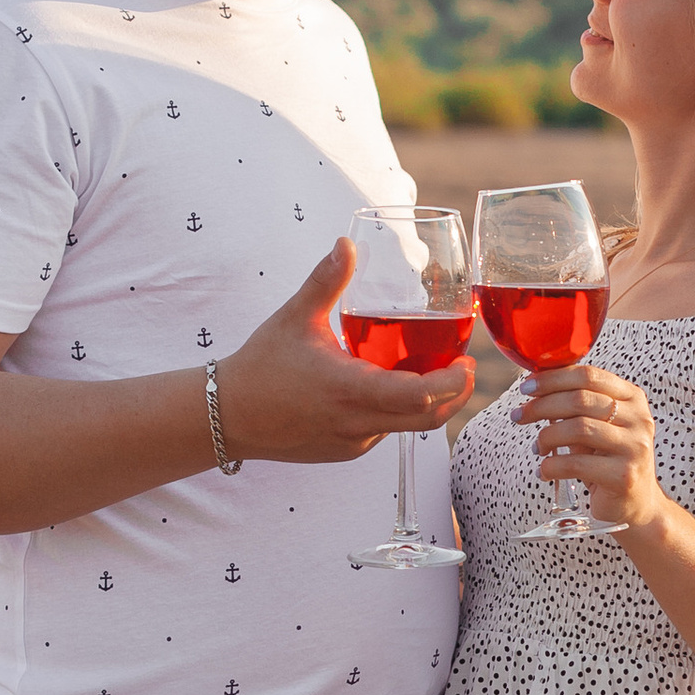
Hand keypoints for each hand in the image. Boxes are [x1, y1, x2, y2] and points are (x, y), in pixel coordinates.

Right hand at [219, 240, 473, 465]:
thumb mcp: (295, 317)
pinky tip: (388, 387)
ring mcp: (353, 442)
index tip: (466, 362)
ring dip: (427, 403)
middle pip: (429, 419)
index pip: (420, 395)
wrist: (227, 416)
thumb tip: (347, 242)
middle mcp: (357, 423)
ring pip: (407, 427)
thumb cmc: (261, 365)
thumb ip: (327, 280)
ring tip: (432, 372)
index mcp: (350, 389)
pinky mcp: (345, 452)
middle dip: (455, 395)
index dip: (453, 382)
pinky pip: (385, 433)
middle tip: (464, 369)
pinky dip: (398, 413)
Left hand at [518, 363, 662, 535]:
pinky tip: (544, 471)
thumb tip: (533, 386)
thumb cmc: (607, 459)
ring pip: (578, 429)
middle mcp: (639, 419)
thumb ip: (576, 404)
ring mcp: (634, 447)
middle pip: (580, 399)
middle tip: (519, 415)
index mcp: (632, 398)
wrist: (635, 502)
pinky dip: (551, 466)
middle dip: (542, 405)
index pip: (588, 375)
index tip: (526, 387)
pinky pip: (576, 464)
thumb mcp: (596, 425)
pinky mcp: (624, 476)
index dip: (552, 378)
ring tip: (537, 447)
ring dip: (547, 436)